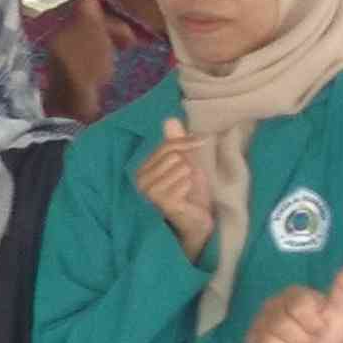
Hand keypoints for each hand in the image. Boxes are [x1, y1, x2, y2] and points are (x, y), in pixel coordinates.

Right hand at [135, 115, 213, 256]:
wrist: (196, 222)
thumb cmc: (189, 195)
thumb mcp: (184, 164)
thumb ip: (175, 143)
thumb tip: (170, 119)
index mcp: (143, 170)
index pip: (165, 146)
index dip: (185, 141)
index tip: (202, 140)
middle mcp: (141, 181)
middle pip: (172, 155)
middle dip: (187, 163)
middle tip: (189, 179)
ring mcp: (150, 193)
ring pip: (179, 166)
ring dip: (189, 177)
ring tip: (186, 190)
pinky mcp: (162, 202)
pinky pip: (184, 180)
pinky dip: (190, 186)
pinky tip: (187, 198)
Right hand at [246, 259, 342, 342]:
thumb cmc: (329, 330)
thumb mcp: (341, 310)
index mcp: (293, 294)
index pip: (298, 306)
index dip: (313, 323)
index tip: (320, 326)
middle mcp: (272, 305)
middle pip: (283, 326)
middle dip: (303, 340)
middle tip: (310, 339)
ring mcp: (259, 324)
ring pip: (271, 341)